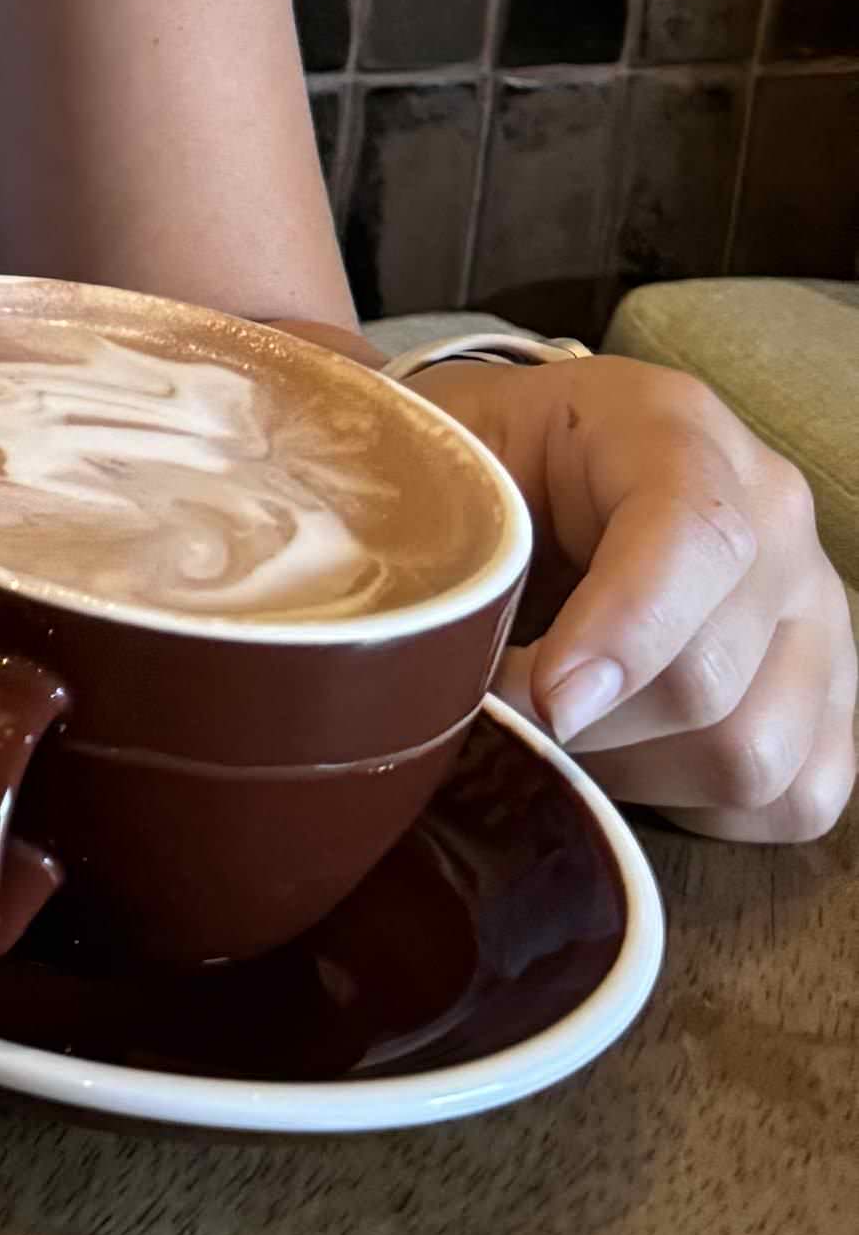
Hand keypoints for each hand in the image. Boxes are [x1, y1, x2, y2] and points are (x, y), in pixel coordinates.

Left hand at [431, 356, 855, 839]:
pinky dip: (703, 807)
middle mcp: (772, 511)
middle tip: (506, 708)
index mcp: (671, 428)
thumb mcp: (446, 460)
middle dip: (586, 722)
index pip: (692, 537)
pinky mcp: (832, 689)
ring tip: (565, 726)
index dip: (621, 632)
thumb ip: (430, 520)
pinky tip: (634, 753)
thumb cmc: (485, 468)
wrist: (542, 472)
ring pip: (753, 754)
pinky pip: (797, 796)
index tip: (541, 698)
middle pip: (709, 676)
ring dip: (635, 770)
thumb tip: (416, 603)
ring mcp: (816, 605)